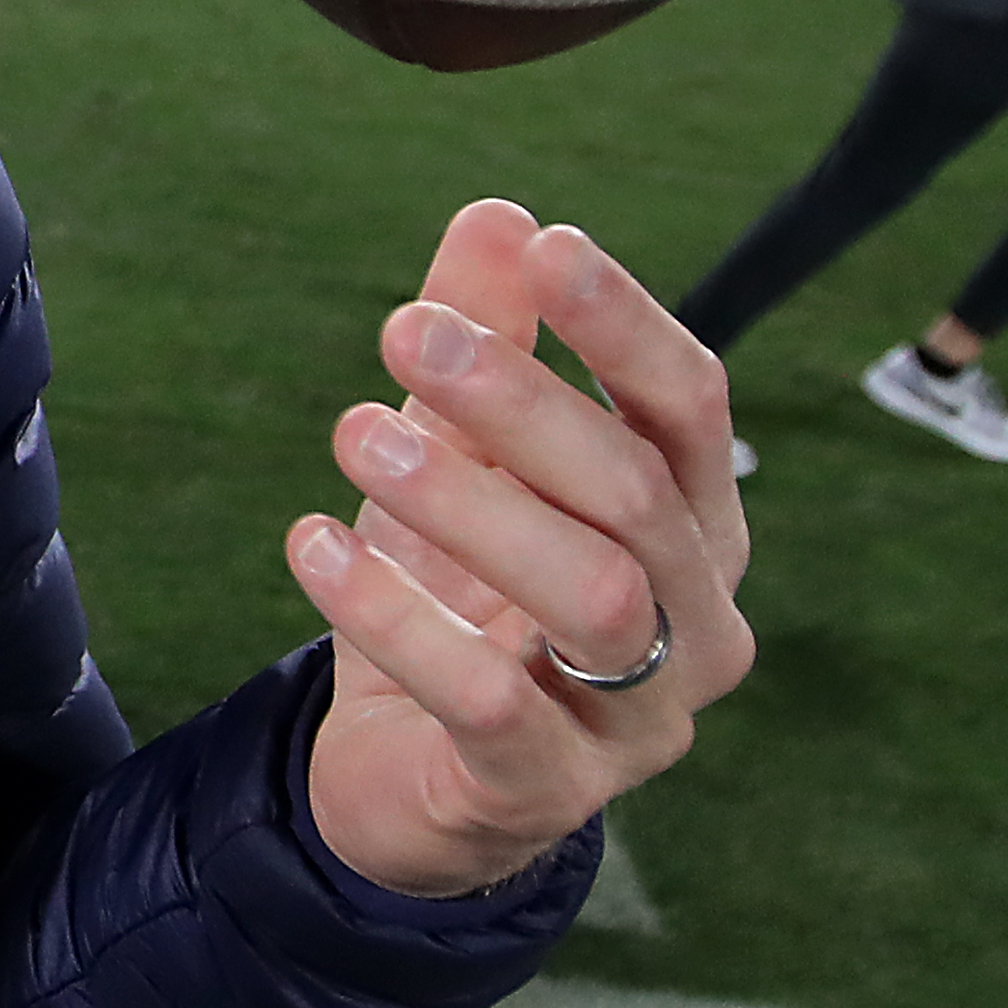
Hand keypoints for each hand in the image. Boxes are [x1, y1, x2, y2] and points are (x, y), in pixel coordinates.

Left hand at [287, 201, 752, 897]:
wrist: (409, 778)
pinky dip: (394, 614)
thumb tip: (498, 214)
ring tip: (355, 435)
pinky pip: (487, 699)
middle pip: (638, 493)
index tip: (547, 244)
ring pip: (594, 596)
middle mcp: (698, 625)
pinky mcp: (547, 793)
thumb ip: (489, 341)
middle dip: (524, 402)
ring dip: (470, 502)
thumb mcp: (461, 458)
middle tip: (407, 333)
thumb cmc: (461, 597)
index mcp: (696, 528)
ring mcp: (639, 723)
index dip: (626, 325)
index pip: (691, 409)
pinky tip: (308, 542)